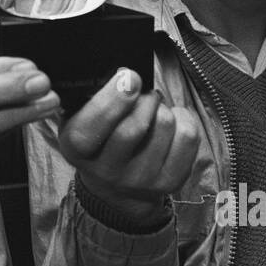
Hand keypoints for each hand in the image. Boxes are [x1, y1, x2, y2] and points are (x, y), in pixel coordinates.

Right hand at [57, 69, 200, 225]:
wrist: (116, 188)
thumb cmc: (98, 141)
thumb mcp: (80, 120)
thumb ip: (92, 99)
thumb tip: (124, 77)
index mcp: (78, 150)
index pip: (92, 127)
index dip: (113, 98)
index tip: (128, 76)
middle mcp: (107, 171)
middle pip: (134, 126)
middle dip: (144, 97)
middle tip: (141, 90)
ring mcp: (140, 180)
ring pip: (165, 125)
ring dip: (162, 107)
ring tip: (153, 111)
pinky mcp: (169, 183)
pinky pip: (187, 137)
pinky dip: (183, 119)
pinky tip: (171, 123)